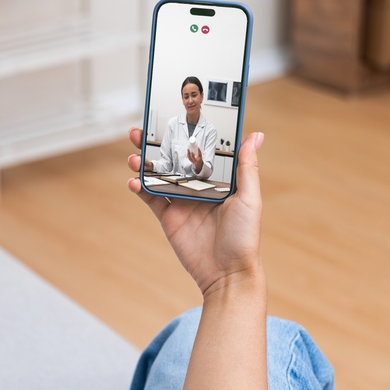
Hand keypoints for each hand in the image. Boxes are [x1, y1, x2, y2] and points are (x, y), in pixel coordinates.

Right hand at [126, 128, 263, 295]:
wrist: (227, 273)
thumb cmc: (245, 237)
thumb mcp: (250, 198)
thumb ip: (247, 167)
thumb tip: (256, 135)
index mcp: (217, 178)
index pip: (199, 149)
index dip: (185, 133)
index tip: (173, 117)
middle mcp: (197, 186)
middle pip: (172, 159)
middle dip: (156, 144)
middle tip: (141, 131)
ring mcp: (180, 201)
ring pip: (157, 175)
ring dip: (144, 163)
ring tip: (135, 155)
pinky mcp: (168, 217)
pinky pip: (150, 198)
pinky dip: (139, 188)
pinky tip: (133, 181)